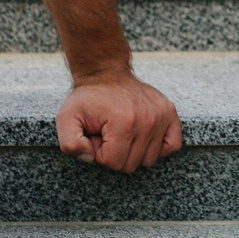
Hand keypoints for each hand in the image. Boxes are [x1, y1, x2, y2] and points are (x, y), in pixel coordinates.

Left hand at [55, 66, 181, 173]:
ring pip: (149, 160)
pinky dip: (158, 147)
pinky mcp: (170, 112)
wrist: (105, 73)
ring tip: (121, 131)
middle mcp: (147, 120)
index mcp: (123, 123)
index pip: (113, 162)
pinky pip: (172, 146)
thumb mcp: (66, 117)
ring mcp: (161, 116)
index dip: (99, 152)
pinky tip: (142, 136)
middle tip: (108, 132)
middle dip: (115, 152)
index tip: (96, 134)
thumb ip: (69, 143)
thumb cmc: (86, 98)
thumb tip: (89, 157)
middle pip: (131, 164)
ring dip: (133, 150)